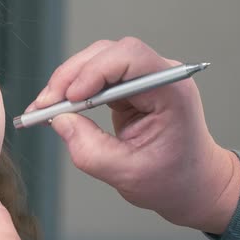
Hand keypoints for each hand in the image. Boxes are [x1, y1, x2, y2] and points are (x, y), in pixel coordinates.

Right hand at [27, 37, 239, 233]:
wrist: (193, 185)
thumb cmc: (173, 181)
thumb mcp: (127, 174)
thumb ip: (89, 149)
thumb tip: (60, 121)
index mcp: (171, 92)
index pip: (131, 58)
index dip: (95, 70)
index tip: (71, 98)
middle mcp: (159, 77)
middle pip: (108, 54)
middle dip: (71, 76)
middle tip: (45, 105)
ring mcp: (144, 79)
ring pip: (97, 61)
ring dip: (67, 81)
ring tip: (46, 107)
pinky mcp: (130, 88)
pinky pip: (96, 77)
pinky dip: (73, 90)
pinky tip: (58, 106)